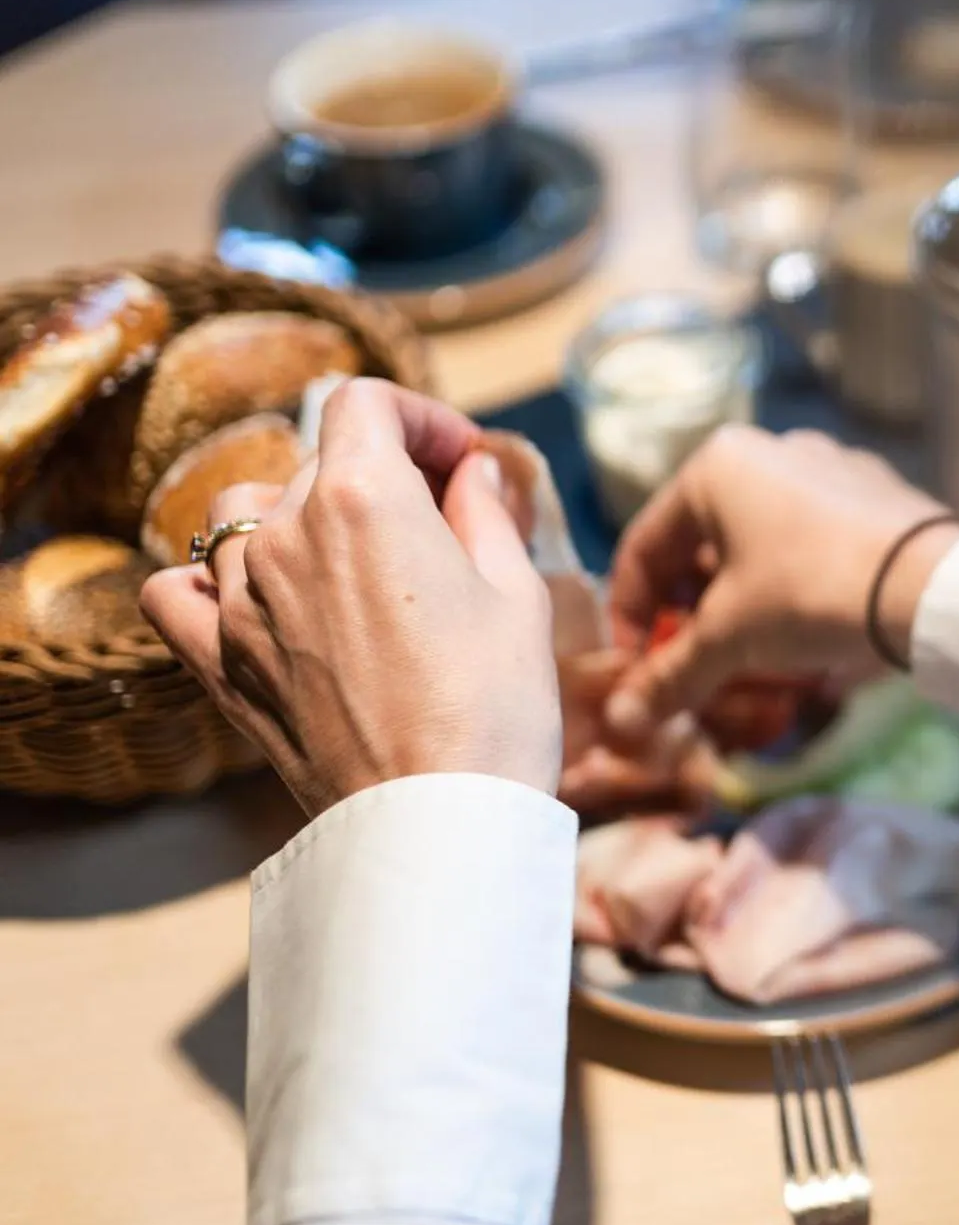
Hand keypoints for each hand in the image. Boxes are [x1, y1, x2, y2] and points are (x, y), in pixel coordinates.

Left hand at [140, 379, 560, 816]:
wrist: (438, 820)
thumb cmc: (495, 708)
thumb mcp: (518, 595)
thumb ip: (487, 515)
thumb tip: (472, 473)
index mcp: (365, 498)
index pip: (365, 404)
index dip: (420, 417)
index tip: (459, 459)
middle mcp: (285, 534)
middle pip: (318, 462)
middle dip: (382, 476)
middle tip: (438, 527)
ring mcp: (240, 600)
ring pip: (243, 517)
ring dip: (295, 519)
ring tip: (350, 563)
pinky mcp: (220, 663)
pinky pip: (174, 593)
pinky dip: (203, 583)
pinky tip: (251, 599)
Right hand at [603, 426, 958, 742]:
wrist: (934, 585)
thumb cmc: (809, 593)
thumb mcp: (730, 639)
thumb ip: (672, 675)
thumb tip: (623, 722)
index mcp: (716, 466)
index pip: (645, 546)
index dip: (630, 616)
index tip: (637, 671)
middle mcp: (770, 450)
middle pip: (705, 544)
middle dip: (694, 614)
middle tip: (696, 667)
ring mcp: (830, 468)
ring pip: (761, 545)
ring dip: (744, 606)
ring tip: (751, 660)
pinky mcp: (876, 495)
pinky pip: (813, 545)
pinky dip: (795, 589)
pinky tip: (809, 636)